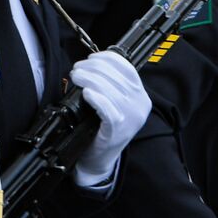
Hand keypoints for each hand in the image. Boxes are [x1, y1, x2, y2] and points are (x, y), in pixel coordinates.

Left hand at [70, 50, 150, 184]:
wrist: (100, 159)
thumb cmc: (103, 128)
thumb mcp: (116, 104)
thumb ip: (113, 86)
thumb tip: (94, 64)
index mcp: (141, 97)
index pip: (128, 69)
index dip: (107, 59)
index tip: (91, 58)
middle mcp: (140, 106)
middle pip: (116, 77)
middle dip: (93, 68)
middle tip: (77, 69)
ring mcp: (130, 118)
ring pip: (110, 90)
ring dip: (89, 79)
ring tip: (76, 77)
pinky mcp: (118, 129)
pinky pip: (107, 108)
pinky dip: (95, 98)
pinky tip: (86, 93)